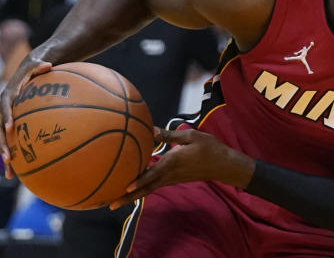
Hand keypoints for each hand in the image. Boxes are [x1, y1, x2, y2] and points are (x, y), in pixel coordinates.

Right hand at [0, 55, 52, 177]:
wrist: (27, 72)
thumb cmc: (35, 69)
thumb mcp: (37, 64)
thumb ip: (40, 66)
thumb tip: (48, 64)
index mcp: (7, 96)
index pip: (4, 108)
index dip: (7, 117)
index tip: (11, 128)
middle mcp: (2, 110)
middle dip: (2, 145)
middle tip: (9, 158)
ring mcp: (5, 119)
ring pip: (2, 140)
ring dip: (5, 156)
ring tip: (10, 174)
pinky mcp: (11, 126)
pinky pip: (11, 142)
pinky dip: (14, 156)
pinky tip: (19, 173)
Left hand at [108, 127, 253, 209]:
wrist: (222, 164)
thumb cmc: (208, 147)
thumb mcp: (190, 136)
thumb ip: (169, 135)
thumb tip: (150, 130)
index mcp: (173, 162)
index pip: (153, 174)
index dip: (140, 181)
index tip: (126, 187)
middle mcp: (169, 174)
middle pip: (146, 188)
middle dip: (128, 197)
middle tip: (111, 205)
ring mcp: (171, 179)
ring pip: (149, 189)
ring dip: (133, 196)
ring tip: (116, 201)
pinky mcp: (173, 180)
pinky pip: (154, 186)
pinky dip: (142, 189)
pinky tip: (133, 188)